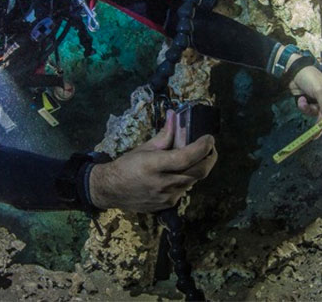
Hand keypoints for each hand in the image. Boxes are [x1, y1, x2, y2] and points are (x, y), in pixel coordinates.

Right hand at [88, 110, 217, 211]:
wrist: (111, 190)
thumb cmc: (126, 166)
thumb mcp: (144, 148)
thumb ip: (164, 135)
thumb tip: (175, 116)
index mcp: (154, 165)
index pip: (186, 156)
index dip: (202, 146)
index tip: (209, 138)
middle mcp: (163, 183)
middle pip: (198, 171)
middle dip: (210, 157)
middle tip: (210, 147)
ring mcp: (167, 197)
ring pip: (194, 180)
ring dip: (199, 167)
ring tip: (195, 156)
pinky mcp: (168, 204)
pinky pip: (185, 189)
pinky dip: (188, 178)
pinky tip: (181, 171)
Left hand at [287, 57, 321, 129]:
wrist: (292, 72)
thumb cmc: (309, 77)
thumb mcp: (319, 90)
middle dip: (319, 120)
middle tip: (316, 134)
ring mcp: (317, 99)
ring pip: (316, 112)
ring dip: (308, 109)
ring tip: (302, 101)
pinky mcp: (309, 101)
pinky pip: (308, 110)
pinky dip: (303, 106)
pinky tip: (300, 99)